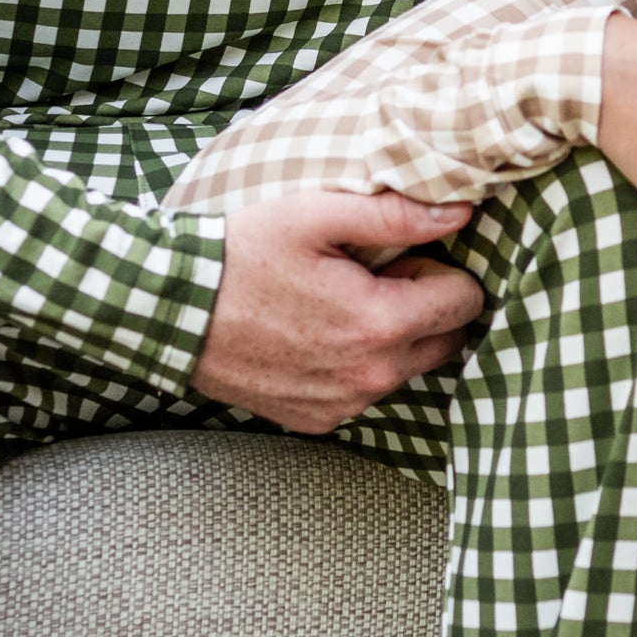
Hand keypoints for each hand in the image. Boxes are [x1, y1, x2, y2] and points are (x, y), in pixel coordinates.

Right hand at [190, 189, 484, 432]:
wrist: (172, 310)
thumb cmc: (242, 254)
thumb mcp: (317, 215)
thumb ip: (396, 216)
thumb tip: (460, 215)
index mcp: (381, 324)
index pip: (464, 302)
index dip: (439, 271)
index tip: (400, 260)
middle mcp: (371, 377)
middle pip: (446, 342)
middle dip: (426, 308)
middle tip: (373, 280)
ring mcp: (344, 406)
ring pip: (406, 370)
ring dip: (392, 339)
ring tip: (338, 306)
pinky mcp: (318, 421)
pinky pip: (363, 393)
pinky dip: (355, 366)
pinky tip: (315, 337)